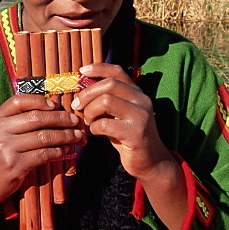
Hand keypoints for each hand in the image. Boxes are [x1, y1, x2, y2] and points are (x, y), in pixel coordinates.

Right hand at [0, 94, 84, 214]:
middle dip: (60, 118)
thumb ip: (19, 120)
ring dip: (64, 136)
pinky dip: (58, 151)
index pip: (19, 101)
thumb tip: (53, 109)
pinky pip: (43, 154)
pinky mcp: (15, 166)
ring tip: (76, 136)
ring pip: (43, 137)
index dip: (39, 101)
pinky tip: (65, 150)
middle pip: (36, 118)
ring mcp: (6, 149)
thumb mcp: (1, 132)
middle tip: (75, 121)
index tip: (55, 105)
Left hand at [72, 63, 187, 229]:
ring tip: (88, 121)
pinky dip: (94, 127)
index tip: (81, 71)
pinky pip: (105, 124)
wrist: (150, 161)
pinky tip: (95, 132)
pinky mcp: (136, 133)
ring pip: (106, 101)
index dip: (98, 68)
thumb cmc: (128, 136)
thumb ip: (106, 100)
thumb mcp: (118, 114)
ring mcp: (141, 116)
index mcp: (137, 93)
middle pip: (108, 84)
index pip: (117, 71)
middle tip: (77, 106)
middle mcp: (142, 100)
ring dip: (89, 111)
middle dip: (87, 94)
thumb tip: (81, 87)